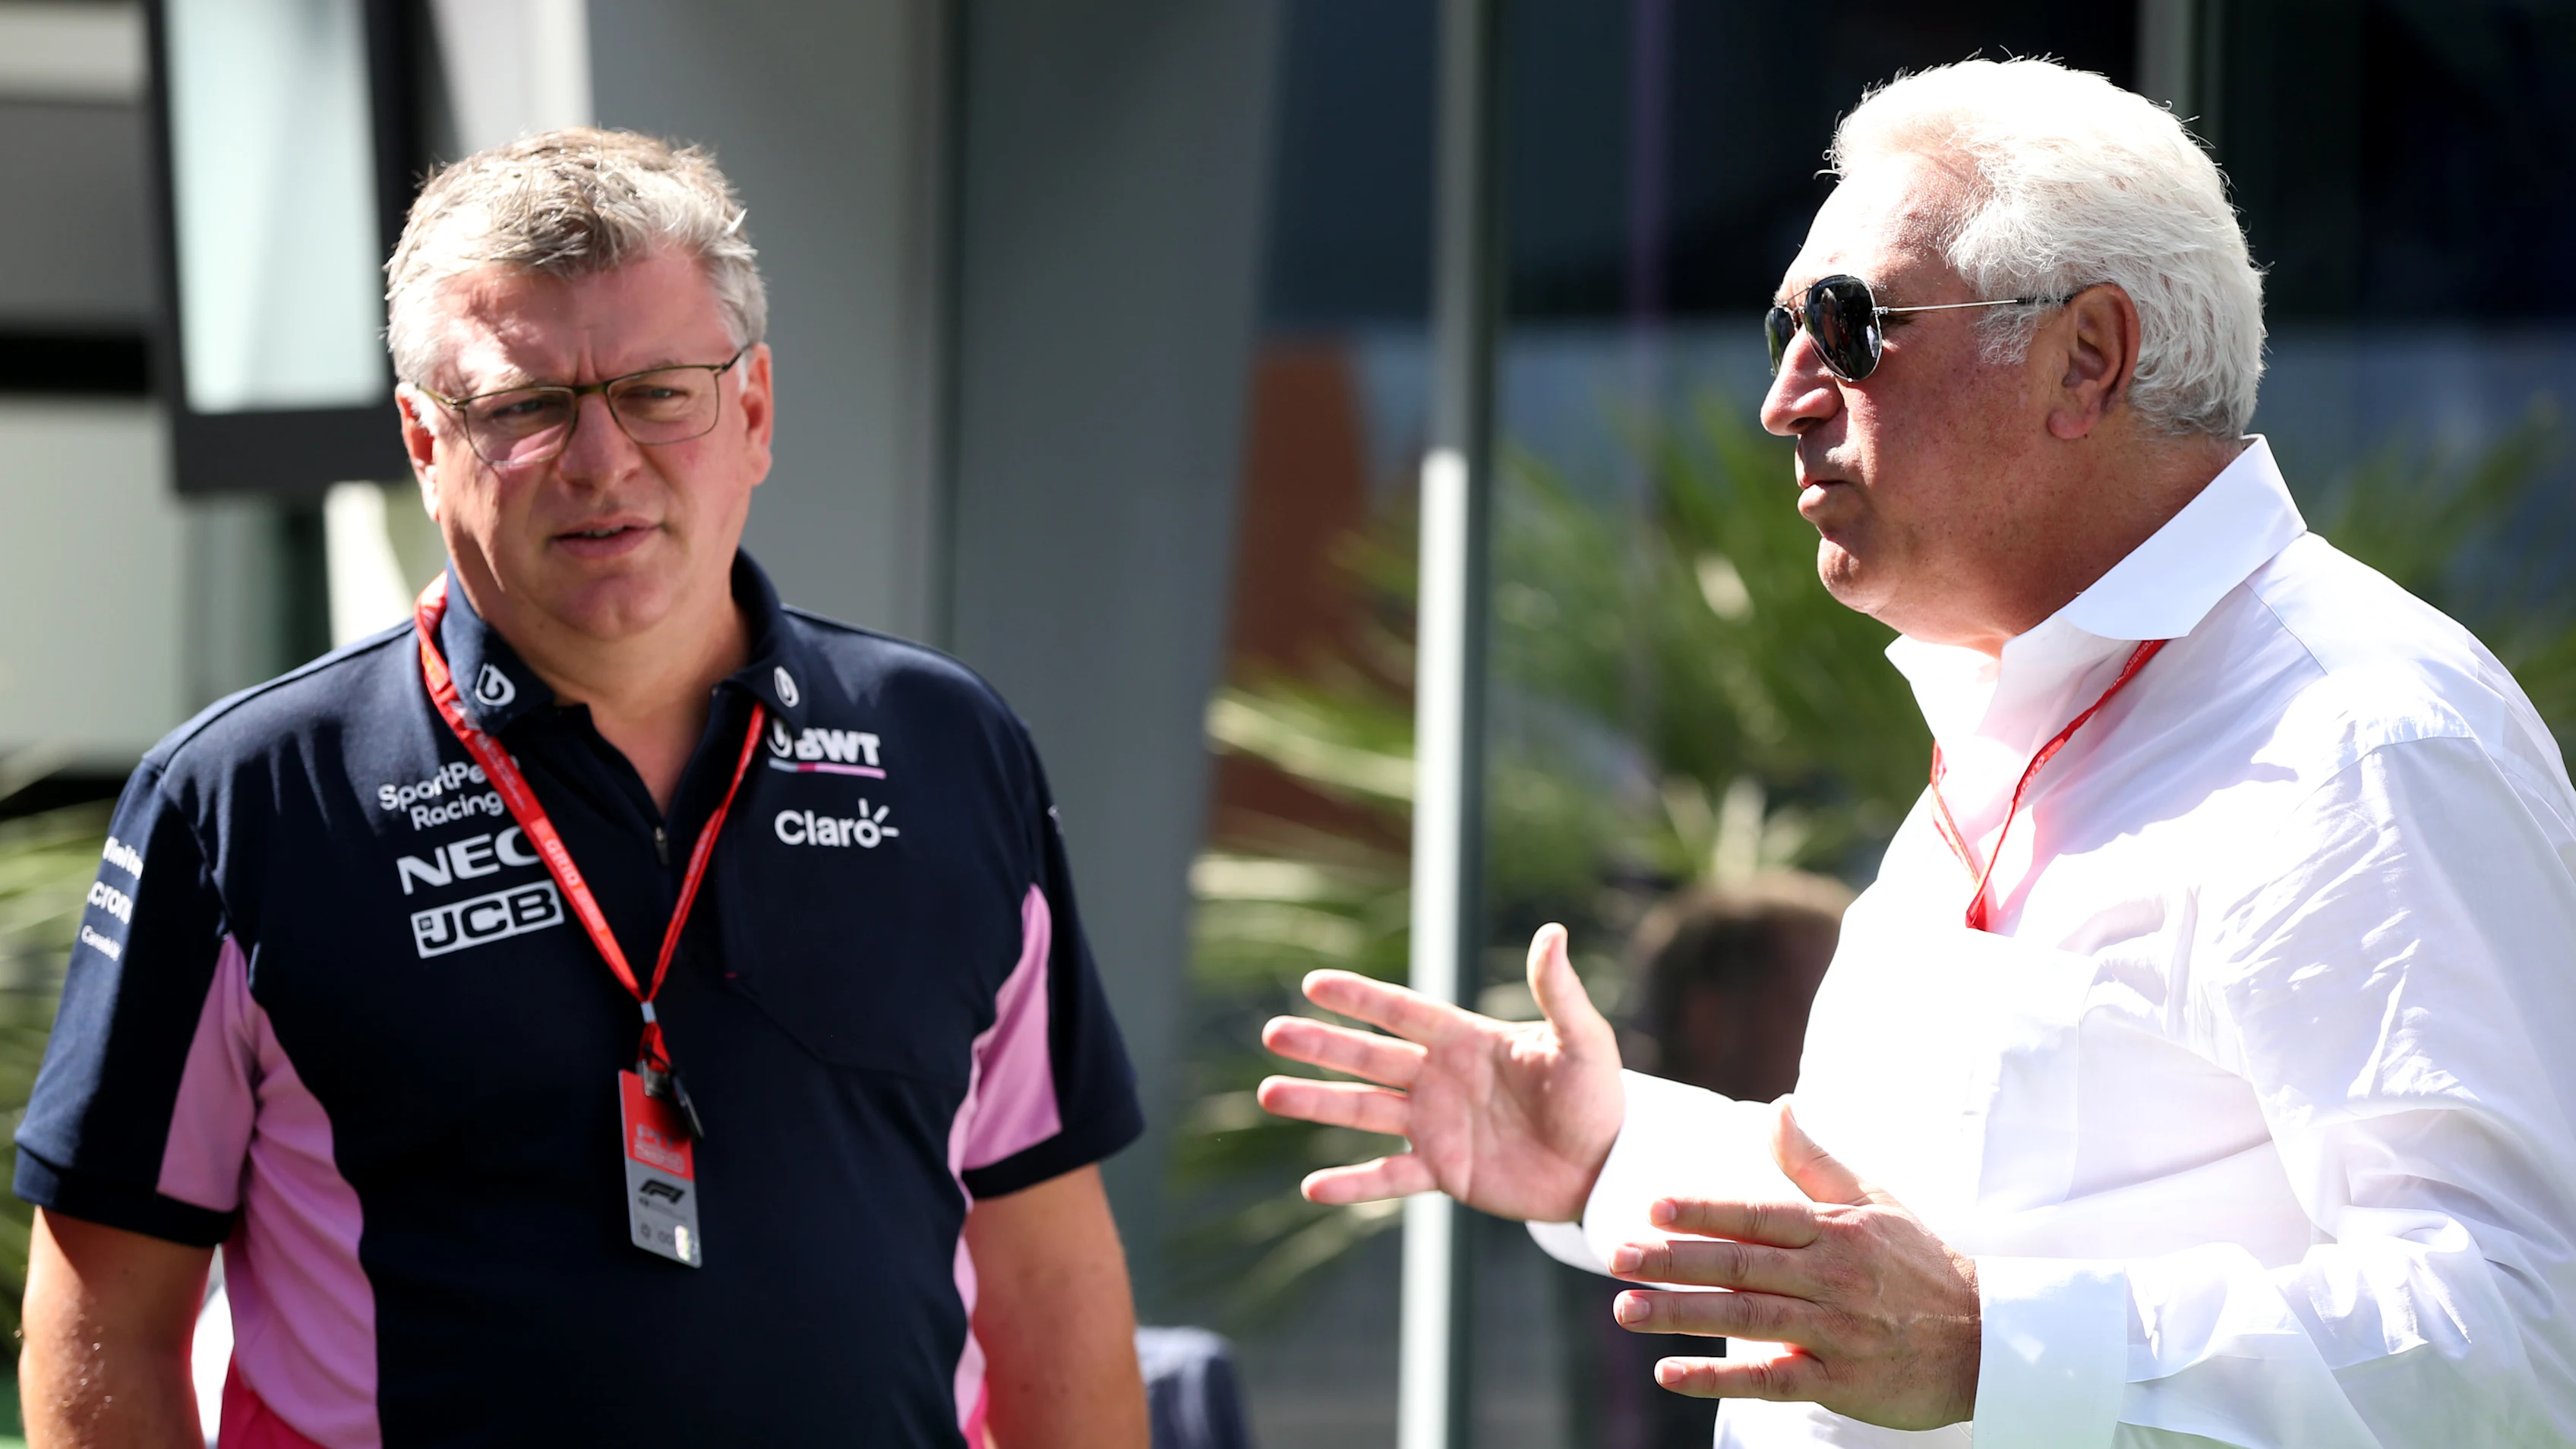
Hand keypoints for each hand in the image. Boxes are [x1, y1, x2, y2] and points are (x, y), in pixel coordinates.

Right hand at [1256, 923, 1623, 1222]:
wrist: (1607, 1166)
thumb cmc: (1599, 1097)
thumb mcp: (1583, 1041)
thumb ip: (1559, 992)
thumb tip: (1552, 931)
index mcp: (1466, 1040)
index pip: (1402, 1011)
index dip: (1359, 997)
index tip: (1313, 983)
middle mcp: (1440, 1078)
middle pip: (1369, 1056)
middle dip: (1321, 1045)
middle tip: (1272, 1034)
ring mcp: (1437, 1126)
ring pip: (1365, 1110)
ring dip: (1318, 1101)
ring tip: (1270, 1093)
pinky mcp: (1444, 1171)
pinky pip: (1388, 1177)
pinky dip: (1352, 1184)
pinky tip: (1312, 1187)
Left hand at [1606, 1101, 1979, 1430]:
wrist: (1987, 1340)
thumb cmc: (1918, 1264)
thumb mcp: (1873, 1202)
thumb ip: (1814, 1161)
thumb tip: (1776, 1107)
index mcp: (1833, 1230)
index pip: (1759, 1215)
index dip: (1706, 1211)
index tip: (1653, 1208)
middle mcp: (1829, 1278)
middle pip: (1742, 1266)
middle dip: (1675, 1261)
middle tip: (1615, 1257)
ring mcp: (1833, 1333)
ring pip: (1747, 1320)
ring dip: (1682, 1315)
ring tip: (1626, 1310)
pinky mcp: (1837, 1382)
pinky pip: (1770, 1381)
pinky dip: (1718, 1378)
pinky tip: (1669, 1372)